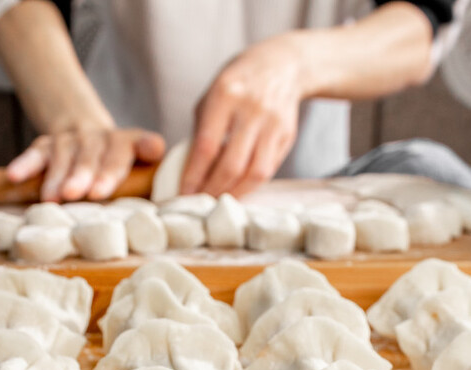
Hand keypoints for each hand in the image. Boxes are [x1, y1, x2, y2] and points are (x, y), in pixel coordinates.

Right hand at [7, 127, 165, 201]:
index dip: (113, 169)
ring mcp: (70, 140)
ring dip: (56, 176)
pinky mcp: (46, 145)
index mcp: (126, 143)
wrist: (85, 128)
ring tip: (51, 199)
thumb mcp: (138, 159)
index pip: (125, 150)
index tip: (102, 189)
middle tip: (77, 193)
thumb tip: (162, 161)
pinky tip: (14, 176)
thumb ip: (149, 161)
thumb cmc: (116, 159)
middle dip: (84, 174)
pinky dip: (25, 164)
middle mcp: (98, 138)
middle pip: (92, 155)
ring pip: (63, 155)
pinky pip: (35, 153)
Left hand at [181, 36, 304, 197]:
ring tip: (218, 200)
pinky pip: (268, 170)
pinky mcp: (287, 135)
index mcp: (225, 95)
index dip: (194, 175)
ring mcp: (273, 124)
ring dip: (234, 193)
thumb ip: (201, 129)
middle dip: (212, 189)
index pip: (207, 146)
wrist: (282, 65)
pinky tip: (237, 189)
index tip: (183, 193)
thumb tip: (190, 170)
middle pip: (232, 165)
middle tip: (199, 202)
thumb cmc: (238, 82)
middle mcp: (252, 110)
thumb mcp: (212, 94)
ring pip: (254, 173)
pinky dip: (251, 185)